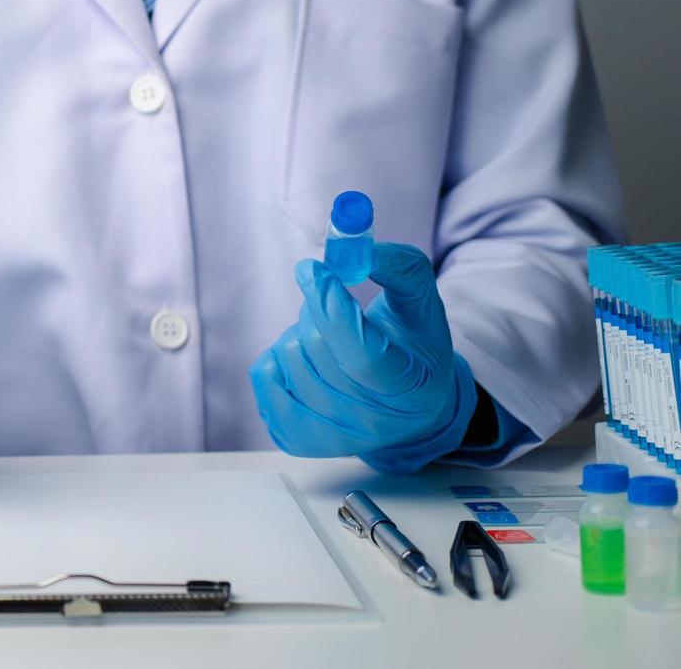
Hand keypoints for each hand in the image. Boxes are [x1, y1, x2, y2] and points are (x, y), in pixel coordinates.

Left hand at [249, 242, 477, 472]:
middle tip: (335, 304)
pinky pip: (263, 374)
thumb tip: (352, 246)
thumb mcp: (420, 302)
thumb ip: (397, 266)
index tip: (311, 269)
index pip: (360, 353)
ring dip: (300, 332)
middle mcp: (371, 423)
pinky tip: (308, 360)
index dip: (330, 306)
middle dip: (318, 310)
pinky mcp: (294, 437)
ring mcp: (329, 436)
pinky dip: (278, 355)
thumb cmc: (413, 347)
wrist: (406, 408)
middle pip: (317, 349)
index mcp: (411, 391)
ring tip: (330, 339)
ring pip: (288, 356)